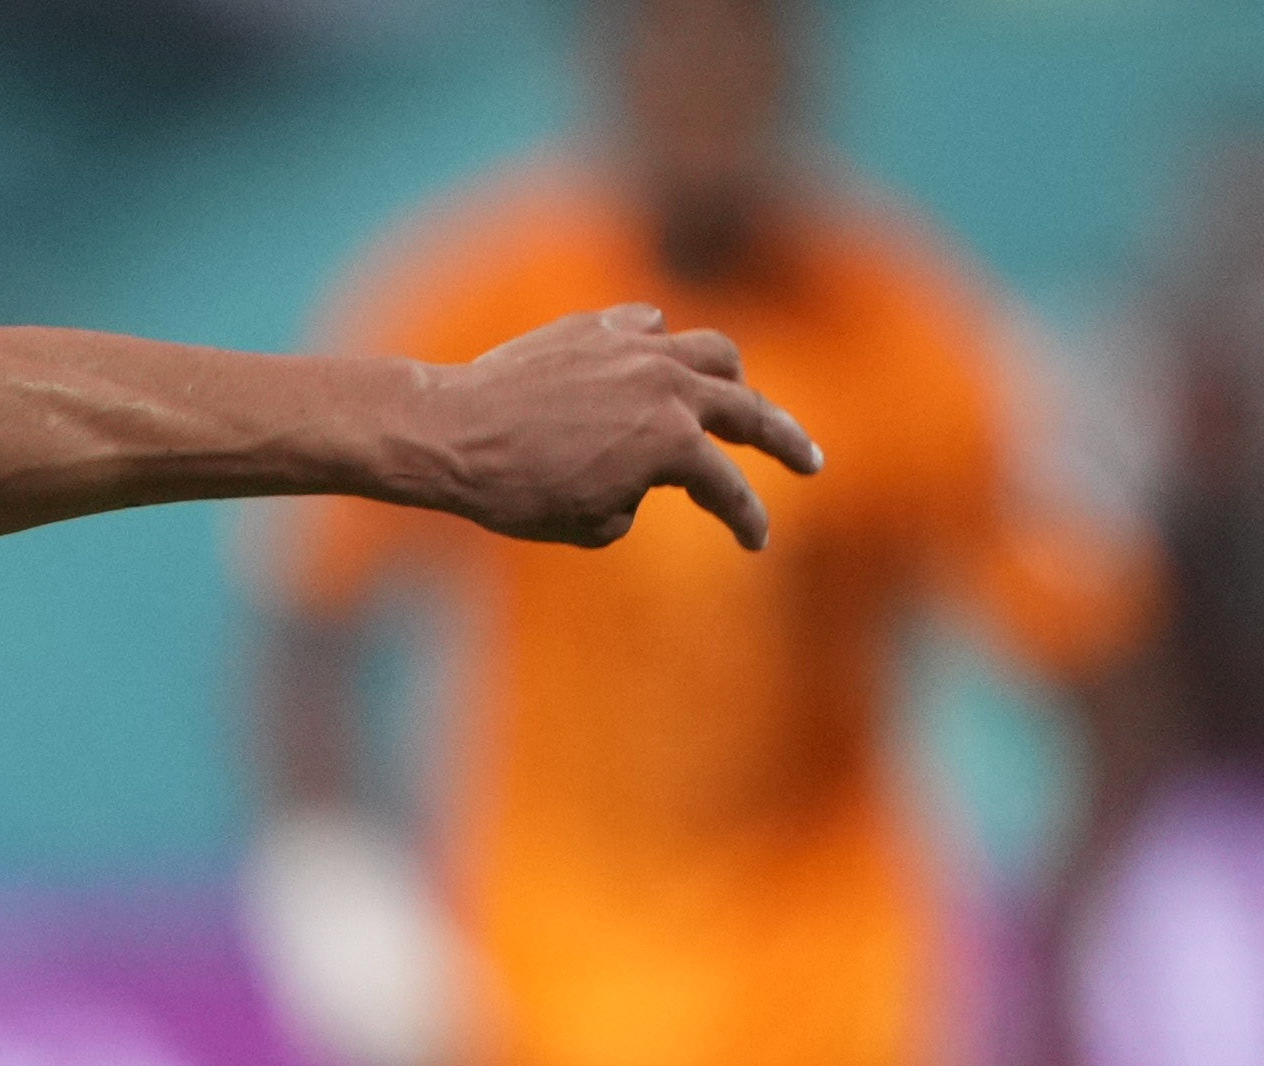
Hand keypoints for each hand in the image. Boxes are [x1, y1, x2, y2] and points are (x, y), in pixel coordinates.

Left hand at [424, 303, 823, 553]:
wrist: (453, 432)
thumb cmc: (513, 493)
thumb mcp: (587, 525)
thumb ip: (634, 499)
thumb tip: (639, 474)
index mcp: (674, 445)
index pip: (728, 488)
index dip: (747, 520)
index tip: (757, 541)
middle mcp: (670, 387)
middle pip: (750, 410)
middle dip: (785, 440)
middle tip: (810, 460)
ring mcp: (637, 348)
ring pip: (713, 353)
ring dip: (733, 380)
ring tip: (738, 398)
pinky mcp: (599, 326)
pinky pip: (651, 325)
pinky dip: (663, 344)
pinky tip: (657, 359)